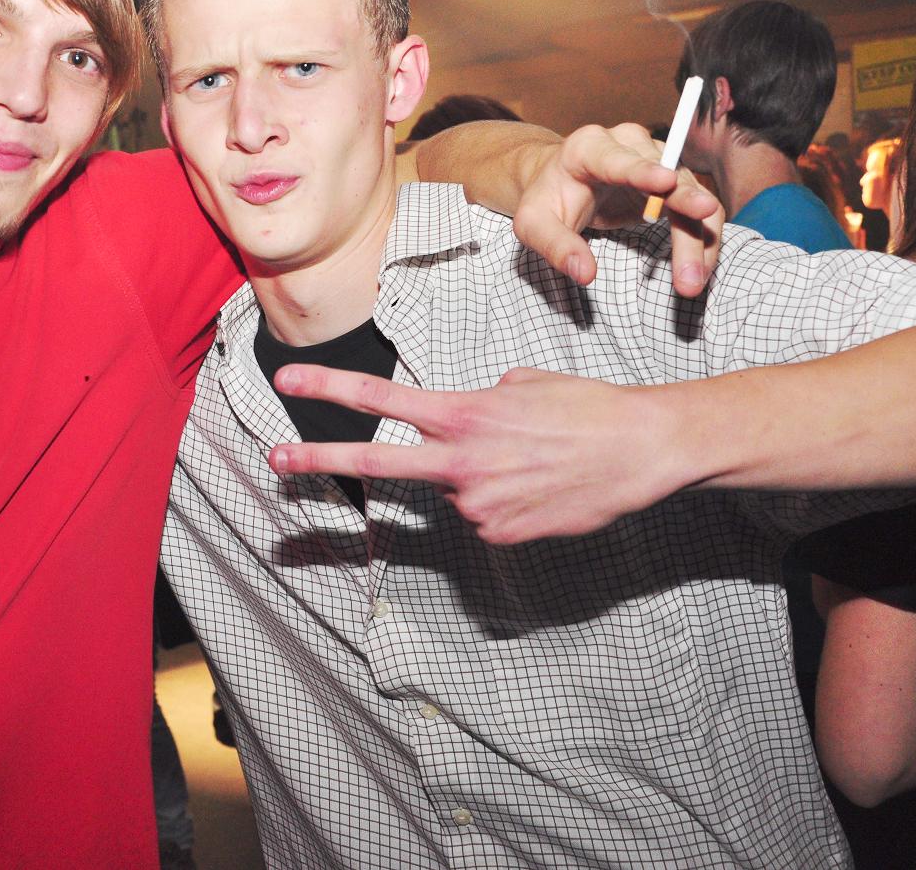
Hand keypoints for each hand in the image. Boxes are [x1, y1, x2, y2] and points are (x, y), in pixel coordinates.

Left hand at [266, 364, 689, 543]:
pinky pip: (483, 515)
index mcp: (463, 414)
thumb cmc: (587, 408)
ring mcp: (477, 505)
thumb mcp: (524, 384)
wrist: (642, 452)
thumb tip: (463, 422)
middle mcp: (460, 461)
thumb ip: (479, 402)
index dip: (328, 389)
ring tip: (532, 462)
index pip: (380, 400)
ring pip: (452, 489)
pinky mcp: (498, 535)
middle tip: (273, 461)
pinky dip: (503, 502)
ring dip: (477, 476)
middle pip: (375, 465)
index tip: (286, 380)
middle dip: (318, 461)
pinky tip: (540, 490)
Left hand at [512, 123, 722, 297]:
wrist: (557, 181)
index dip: (644, 171)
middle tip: (690, 266)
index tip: (666, 181)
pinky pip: (698, 206)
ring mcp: (656, 157)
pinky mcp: (672, 179)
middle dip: (685, 215)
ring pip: (692, 193)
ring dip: (700, 238)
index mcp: (589, 147)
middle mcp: (629, 143)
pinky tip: (699, 268)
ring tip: (692, 281)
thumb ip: (555, 246)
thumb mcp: (533, 224)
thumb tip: (585, 273)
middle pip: (669, 177)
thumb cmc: (545, 200)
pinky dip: (702, 237)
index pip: (620, 160)